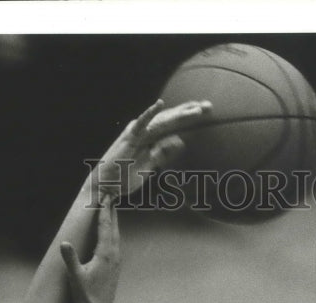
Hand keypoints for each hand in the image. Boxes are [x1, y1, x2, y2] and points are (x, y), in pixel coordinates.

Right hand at [60, 194, 119, 302]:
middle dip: (111, 211)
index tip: (105, 195)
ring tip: (111, 210)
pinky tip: (110, 235)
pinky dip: (113, 234)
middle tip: (111, 194)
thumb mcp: (75, 276)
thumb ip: (70, 258)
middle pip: (114, 227)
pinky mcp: (115, 268)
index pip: (105, 226)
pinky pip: (116, 245)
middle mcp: (114, 256)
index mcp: (105, 254)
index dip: (104, 210)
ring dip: (114, 222)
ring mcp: (117, 262)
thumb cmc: (85, 296)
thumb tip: (64, 243)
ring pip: (117, 236)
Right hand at [94, 98, 211, 195]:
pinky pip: (141, 124)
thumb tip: (180, 142)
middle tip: (209, 106)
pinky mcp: (129, 138)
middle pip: (172, 119)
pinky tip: (159, 105)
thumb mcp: (150, 166)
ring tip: (196, 111)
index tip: (207, 112)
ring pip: (162, 121)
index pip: (174, 124)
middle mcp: (146, 131)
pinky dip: (149, 114)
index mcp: (152, 137)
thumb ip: (163, 153)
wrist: (106, 185)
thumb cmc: (125, 176)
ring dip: (179, 114)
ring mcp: (138, 134)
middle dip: (190, 112)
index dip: (189, 117)